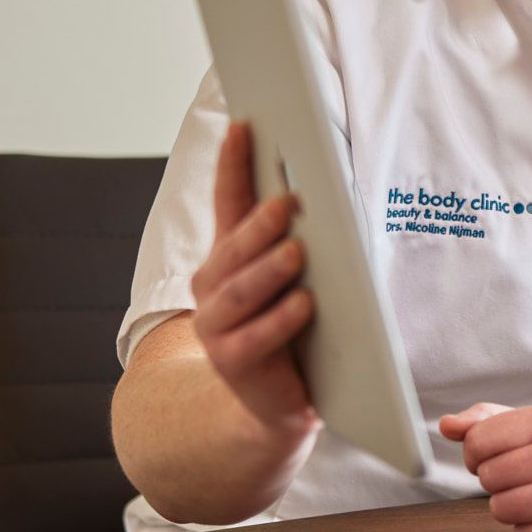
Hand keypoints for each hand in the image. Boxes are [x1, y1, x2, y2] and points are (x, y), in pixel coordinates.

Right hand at [190, 122, 320, 446]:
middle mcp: (213, 286)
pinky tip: (304, 304)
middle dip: (260, 223)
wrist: (276, 406)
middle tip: (287, 202)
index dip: (233, 164)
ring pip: (241, 290)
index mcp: (228, 256)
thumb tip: (318, 193)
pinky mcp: (232, 362)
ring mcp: (216, 326)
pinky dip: (281, 319)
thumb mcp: (290, 280)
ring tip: (297, 251)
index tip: (244, 126)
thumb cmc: (293, 332)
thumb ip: (294, 240)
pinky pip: (255, 337)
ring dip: (270, 268)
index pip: (228, 201)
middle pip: (234, 246)